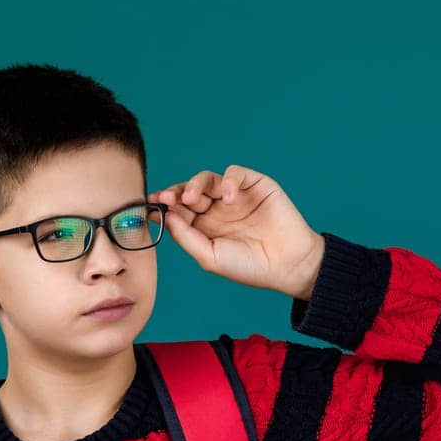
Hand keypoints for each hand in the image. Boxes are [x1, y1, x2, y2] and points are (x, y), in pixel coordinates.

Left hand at [149, 165, 325, 299]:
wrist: (288, 264)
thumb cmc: (250, 267)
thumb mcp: (210, 257)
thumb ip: (186, 237)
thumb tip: (166, 216)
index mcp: (205, 227)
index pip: (179, 210)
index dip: (165, 206)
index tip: (152, 205)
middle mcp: (217, 209)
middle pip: (189, 192)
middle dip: (175, 193)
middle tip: (167, 198)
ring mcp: (235, 196)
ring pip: (208, 179)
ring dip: (195, 184)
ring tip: (192, 197)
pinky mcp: (254, 185)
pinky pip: (235, 173)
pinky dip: (228, 181)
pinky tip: (228, 199)